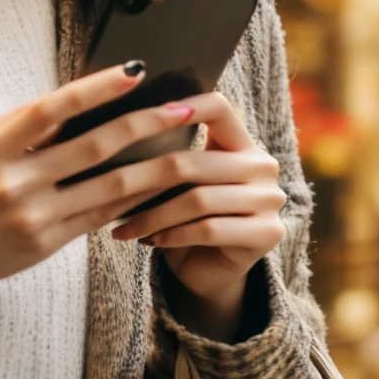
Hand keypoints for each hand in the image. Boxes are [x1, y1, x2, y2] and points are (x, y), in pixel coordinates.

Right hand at [0, 65, 237, 324]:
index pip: (51, 110)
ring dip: (153, 165)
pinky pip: (100, 217)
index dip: (95, 88)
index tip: (134, 70)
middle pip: (93, 147)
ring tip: (186, 146)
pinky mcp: (45, 246)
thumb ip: (17, 124)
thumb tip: (72, 100)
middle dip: (144, 124)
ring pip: (109, 186)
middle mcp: (14, 184)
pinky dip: (131, 199)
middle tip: (182, 106)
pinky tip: (158, 183)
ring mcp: (33, 218)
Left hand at [110, 93, 285, 340]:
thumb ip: (168, 158)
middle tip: (109, 192)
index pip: (218, 108)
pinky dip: (172, 235)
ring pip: (199, 199)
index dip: (183, 106)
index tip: (142, 115)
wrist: (211, 272)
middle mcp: (263, 166)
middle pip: (196, 162)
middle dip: (145, 180)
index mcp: (242, 144)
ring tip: (124, 227)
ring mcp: (269, 200)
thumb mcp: (179, 185)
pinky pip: (209, 229)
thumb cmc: (187, 221)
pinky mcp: (267, 233)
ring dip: (153, 216)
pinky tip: (149, 241)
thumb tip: (116, 135)